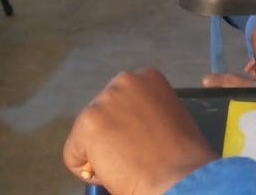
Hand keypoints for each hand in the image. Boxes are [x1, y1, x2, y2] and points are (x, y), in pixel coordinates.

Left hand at [63, 69, 216, 194]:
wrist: (179, 178)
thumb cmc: (181, 158)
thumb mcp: (170, 117)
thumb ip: (147, 110)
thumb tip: (126, 127)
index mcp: (148, 77)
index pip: (120, 103)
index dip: (128, 127)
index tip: (141, 143)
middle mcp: (124, 81)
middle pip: (101, 114)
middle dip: (111, 136)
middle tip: (131, 156)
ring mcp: (104, 101)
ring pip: (86, 134)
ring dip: (101, 151)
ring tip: (126, 163)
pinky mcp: (88, 123)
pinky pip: (73, 155)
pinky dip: (87, 170)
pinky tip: (112, 172)